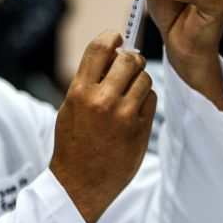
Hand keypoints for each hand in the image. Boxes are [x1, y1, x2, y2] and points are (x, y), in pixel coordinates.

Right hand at [50, 31, 156, 222]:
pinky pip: (151, 99)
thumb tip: (114, 52)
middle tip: (128, 68)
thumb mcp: (71, 106)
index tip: (117, 38)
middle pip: (130, 59)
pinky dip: (146, 101)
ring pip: (144, 78)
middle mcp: (102, 101)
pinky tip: (134, 112)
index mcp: (80, 91)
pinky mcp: (140, 130)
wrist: (79, 184)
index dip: (111, 37)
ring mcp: (123, 116)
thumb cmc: (74, 141)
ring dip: (139, 81)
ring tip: (128, 95)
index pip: (100, 48)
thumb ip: (90, 79)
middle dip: (131, 60)